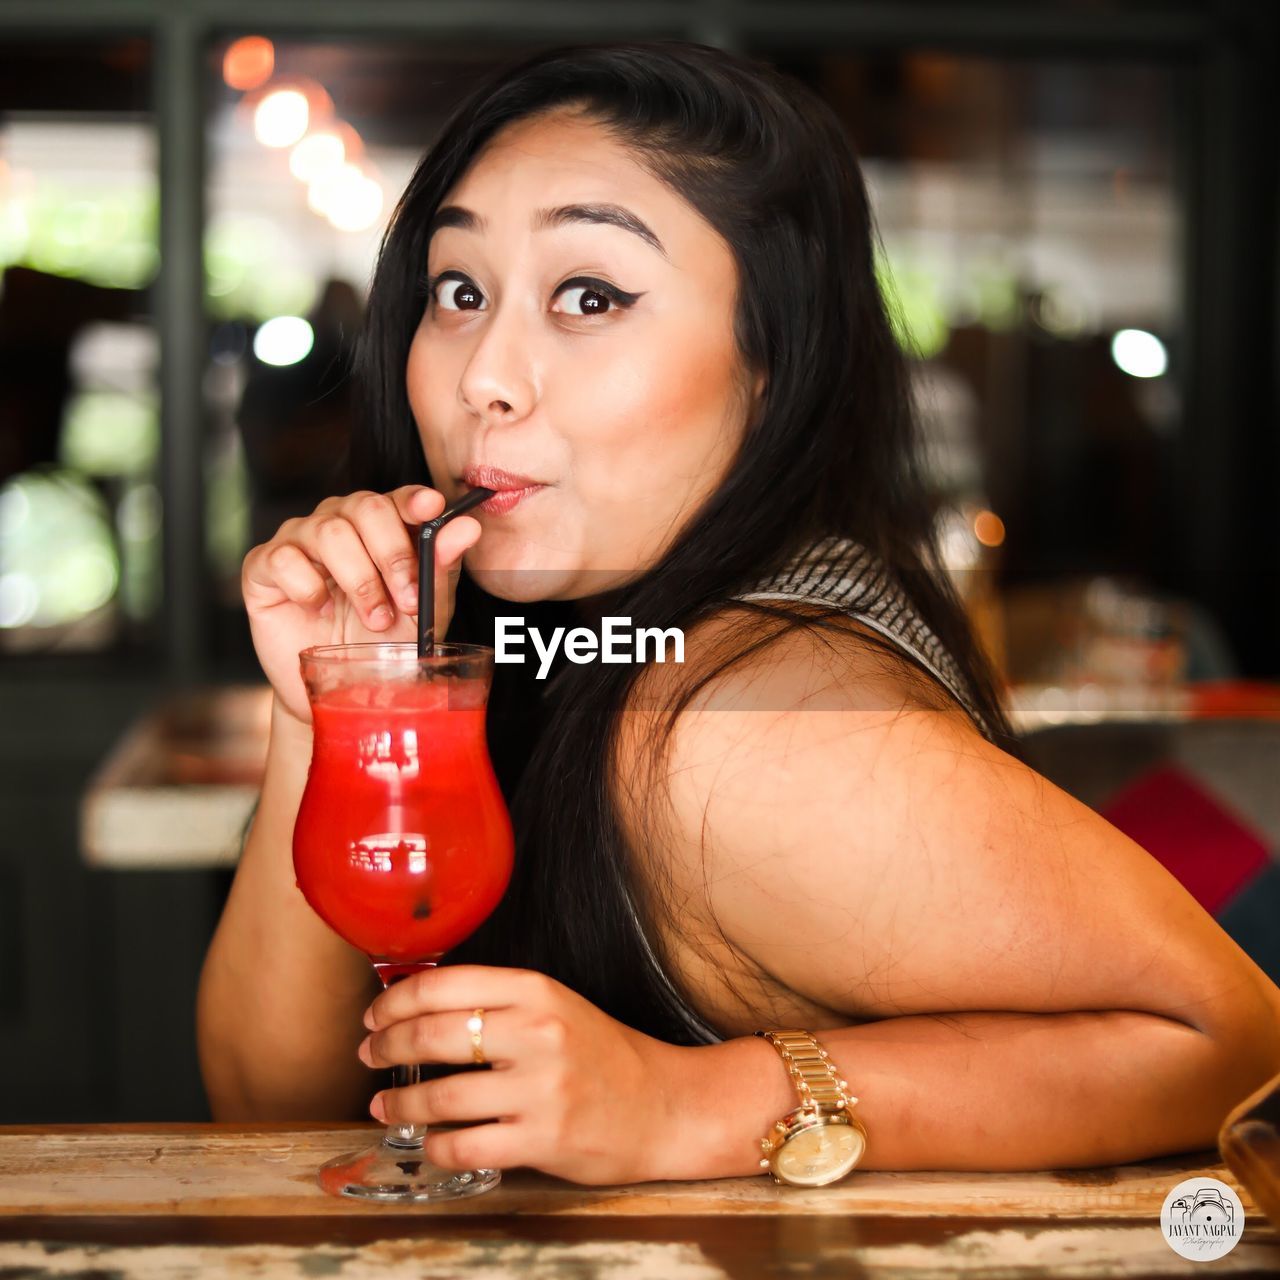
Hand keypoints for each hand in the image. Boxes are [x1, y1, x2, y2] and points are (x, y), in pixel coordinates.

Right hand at [242, 487, 481, 723]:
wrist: (339, 687)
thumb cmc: (384, 642)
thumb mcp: (424, 609)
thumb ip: (441, 566)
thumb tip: (467, 527)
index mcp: (380, 525)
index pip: (397, 497)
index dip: (413, 500)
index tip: (432, 508)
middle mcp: (339, 522)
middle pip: (365, 508)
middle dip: (393, 555)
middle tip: (408, 601)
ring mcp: (299, 540)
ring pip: (329, 532)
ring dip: (360, 580)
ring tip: (374, 619)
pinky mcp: (263, 566)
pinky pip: (284, 559)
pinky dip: (309, 588)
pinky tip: (320, 610)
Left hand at [358, 965, 683, 1184]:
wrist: (663, 1105)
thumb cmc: (601, 1055)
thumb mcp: (554, 1006)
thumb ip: (496, 1002)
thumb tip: (417, 1005)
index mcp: (536, 990)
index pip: (441, 985)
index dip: (394, 1002)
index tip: (375, 1016)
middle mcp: (537, 1033)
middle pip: (431, 1035)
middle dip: (386, 1047)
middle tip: (370, 1055)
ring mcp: (541, 1089)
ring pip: (440, 1097)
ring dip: (400, 1103)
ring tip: (386, 1106)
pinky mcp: (544, 1140)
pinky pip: (464, 1146)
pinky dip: (435, 1146)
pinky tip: (431, 1141)